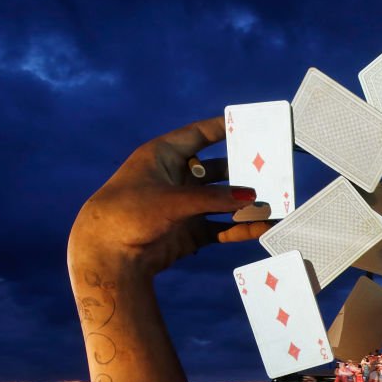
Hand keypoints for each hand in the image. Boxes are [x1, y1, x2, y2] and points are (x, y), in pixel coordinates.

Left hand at [69, 116, 270, 276]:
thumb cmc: (130, 213)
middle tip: (270, 167)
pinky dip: (240, 227)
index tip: (250, 124)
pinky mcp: (188, 231)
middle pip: (217, 169)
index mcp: (163, 156)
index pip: (198, 135)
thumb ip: (214, 199)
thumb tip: (252, 198)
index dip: (223, 128)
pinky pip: (221, 226)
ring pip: (222, 200)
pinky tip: (261, 228)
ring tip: (273, 202)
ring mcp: (183, 205)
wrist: (107, 256)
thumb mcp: (174, 200)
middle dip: (242, 170)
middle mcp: (175, 178)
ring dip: (245, 202)